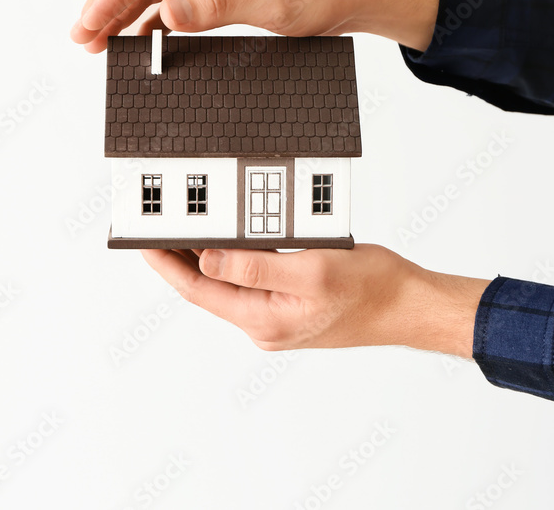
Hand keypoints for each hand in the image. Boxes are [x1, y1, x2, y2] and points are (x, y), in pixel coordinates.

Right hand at [71, 0, 439, 52]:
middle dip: (109, 6)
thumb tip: (167, 16)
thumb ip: (216, 10)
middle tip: (83, 39)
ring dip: (129, 13)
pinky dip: (156, 19)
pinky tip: (144, 39)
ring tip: (102, 43)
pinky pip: (180, 0)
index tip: (87, 24)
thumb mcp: (272, 5)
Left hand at [141, 244, 488, 356]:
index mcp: (263, 320)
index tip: (143, 241)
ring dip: (207, 258)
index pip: (198, 289)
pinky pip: (252, 281)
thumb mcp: (311, 270)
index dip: (166, 264)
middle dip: (180, 259)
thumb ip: (256, 266)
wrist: (410, 305)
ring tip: (186, 230)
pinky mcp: (291, 306)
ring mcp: (277, 317)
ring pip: (230, 284)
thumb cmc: (372, 288)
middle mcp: (264, 324)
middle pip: (209, 289)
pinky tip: (232, 240)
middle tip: (156, 229)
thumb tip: (207, 261)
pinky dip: (236, 259)